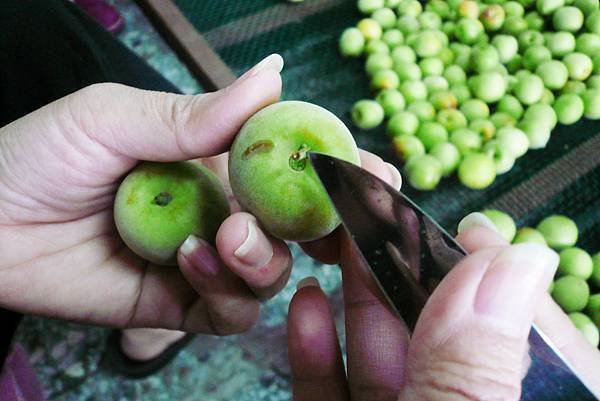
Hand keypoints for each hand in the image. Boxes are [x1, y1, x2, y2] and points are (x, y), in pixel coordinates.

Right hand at [288, 210, 599, 399]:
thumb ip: (477, 367)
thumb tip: (515, 261)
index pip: (523, 337)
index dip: (495, 277)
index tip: (468, 228)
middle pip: (440, 335)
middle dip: (403, 269)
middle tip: (373, 207)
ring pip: (383, 359)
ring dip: (355, 297)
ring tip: (335, 238)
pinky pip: (334, 394)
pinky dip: (316, 351)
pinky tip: (305, 304)